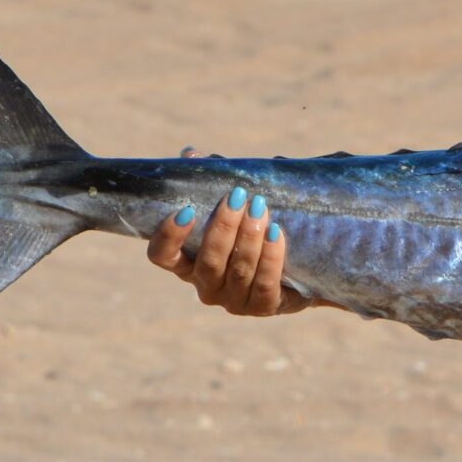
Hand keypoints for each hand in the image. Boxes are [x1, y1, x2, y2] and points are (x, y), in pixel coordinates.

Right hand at [146, 152, 311, 315]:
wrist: (300, 266)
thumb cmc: (253, 229)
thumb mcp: (232, 207)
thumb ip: (210, 183)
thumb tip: (190, 154)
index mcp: (187, 263)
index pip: (161, 256)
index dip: (168, 236)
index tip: (186, 209)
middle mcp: (205, 286)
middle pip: (208, 261)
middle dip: (223, 227)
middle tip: (238, 196)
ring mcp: (233, 300)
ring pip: (238, 270)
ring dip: (249, 238)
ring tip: (261, 209)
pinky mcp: (262, 307)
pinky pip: (264, 284)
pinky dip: (270, 257)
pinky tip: (276, 233)